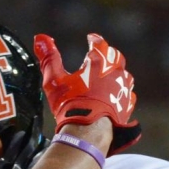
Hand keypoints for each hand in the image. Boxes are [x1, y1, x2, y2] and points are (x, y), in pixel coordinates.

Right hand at [34, 33, 140, 153]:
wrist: (87, 131)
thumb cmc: (69, 104)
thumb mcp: (54, 80)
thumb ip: (48, 58)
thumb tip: (39, 37)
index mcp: (98, 62)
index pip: (99, 43)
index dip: (94, 40)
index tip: (91, 38)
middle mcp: (114, 72)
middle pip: (116, 57)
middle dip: (109, 54)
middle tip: (103, 55)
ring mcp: (123, 89)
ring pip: (124, 75)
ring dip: (118, 73)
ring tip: (111, 76)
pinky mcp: (127, 106)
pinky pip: (129, 96)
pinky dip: (123, 93)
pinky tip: (118, 96)